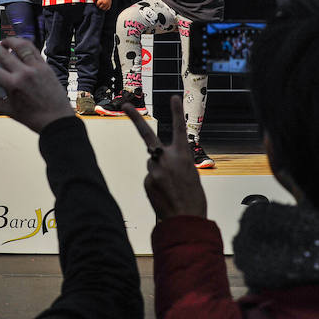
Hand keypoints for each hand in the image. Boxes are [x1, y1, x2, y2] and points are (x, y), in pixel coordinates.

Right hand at [0, 37, 73, 132]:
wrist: (57, 119)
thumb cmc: (36, 118)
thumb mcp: (11, 111)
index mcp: (14, 85)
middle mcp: (24, 73)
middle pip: (3, 52)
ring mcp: (36, 68)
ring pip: (21, 46)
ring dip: (10, 41)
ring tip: (4, 42)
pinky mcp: (46, 67)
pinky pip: (34, 50)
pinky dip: (25, 45)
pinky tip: (20, 46)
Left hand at [124, 94, 206, 219]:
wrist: (185, 220)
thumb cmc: (193, 199)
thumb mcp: (191, 174)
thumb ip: (176, 162)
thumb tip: (158, 159)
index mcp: (183, 155)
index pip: (179, 128)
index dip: (176, 112)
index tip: (173, 97)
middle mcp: (167, 158)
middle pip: (147, 135)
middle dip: (135, 118)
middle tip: (126, 105)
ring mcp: (154, 169)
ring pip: (152, 164)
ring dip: (159, 172)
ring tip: (170, 188)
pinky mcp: (147, 181)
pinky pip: (150, 178)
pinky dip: (156, 184)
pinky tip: (164, 194)